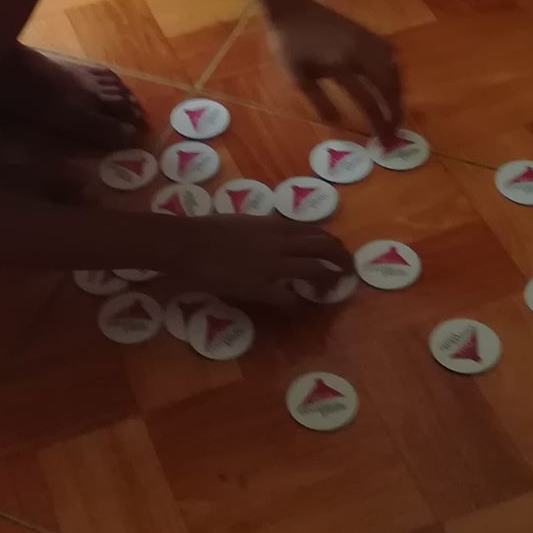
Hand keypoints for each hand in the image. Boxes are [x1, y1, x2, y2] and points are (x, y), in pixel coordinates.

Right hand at [161, 217, 352, 303]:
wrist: (185, 244)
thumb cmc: (206, 230)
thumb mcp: (240, 222)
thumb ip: (260, 230)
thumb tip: (268, 236)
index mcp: (274, 225)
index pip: (314, 231)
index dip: (329, 243)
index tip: (334, 254)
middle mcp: (279, 242)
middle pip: (324, 246)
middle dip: (341, 258)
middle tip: (347, 271)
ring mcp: (271, 264)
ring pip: (315, 268)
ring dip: (328, 280)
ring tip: (332, 290)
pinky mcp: (260, 286)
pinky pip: (288, 299)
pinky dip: (297, 306)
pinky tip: (298, 310)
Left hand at [268, 0, 402, 146]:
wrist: (291, 8)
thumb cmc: (289, 44)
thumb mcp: (298, 78)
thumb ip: (319, 101)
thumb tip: (339, 123)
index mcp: (340, 66)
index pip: (368, 101)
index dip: (378, 124)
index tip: (384, 143)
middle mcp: (360, 52)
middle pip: (388, 86)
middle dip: (395, 112)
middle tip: (394, 133)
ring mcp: (367, 40)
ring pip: (394, 70)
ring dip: (397, 93)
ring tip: (394, 112)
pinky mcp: (367, 32)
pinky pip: (389, 54)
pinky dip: (394, 72)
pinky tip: (391, 83)